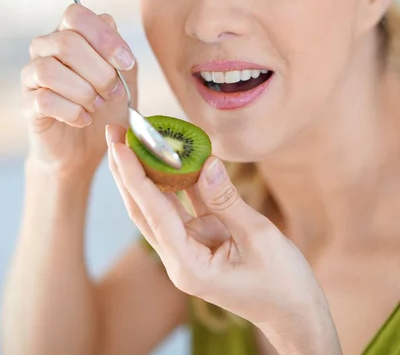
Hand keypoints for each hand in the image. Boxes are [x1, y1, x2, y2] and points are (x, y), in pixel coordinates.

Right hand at [21, 3, 136, 178]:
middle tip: (114, 92)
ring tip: (97, 105)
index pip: (76, 15)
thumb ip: (120, 50)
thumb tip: (109, 24)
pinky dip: (73, 112)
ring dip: (84, 91)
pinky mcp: (28, 105)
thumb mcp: (124, 76)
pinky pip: (46, 100)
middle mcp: (45, 49)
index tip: (126, 64)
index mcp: (69, 33)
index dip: (104, 38)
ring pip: (50, 70)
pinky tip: (84, 119)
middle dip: (100, 71)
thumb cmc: (106, 105)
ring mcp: (32, 76)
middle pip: (66, 42)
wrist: (88, 146)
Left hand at [107, 124, 341, 354]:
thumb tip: (205, 163)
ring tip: (135, 136)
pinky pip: (184, 204)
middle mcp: (179, 258)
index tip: (120, 145)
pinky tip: (173, 153)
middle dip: (127, 169)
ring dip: (147, 171)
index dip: (135, 175)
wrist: (295, 313)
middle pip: (143, 207)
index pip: (153, 212)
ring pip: (159, 204)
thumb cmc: (282, 282)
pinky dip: (179, 178)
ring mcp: (188, 248)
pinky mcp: (201, 240)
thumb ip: (227, 200)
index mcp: (187, 265)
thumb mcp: (258, 237)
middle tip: (114, 132)